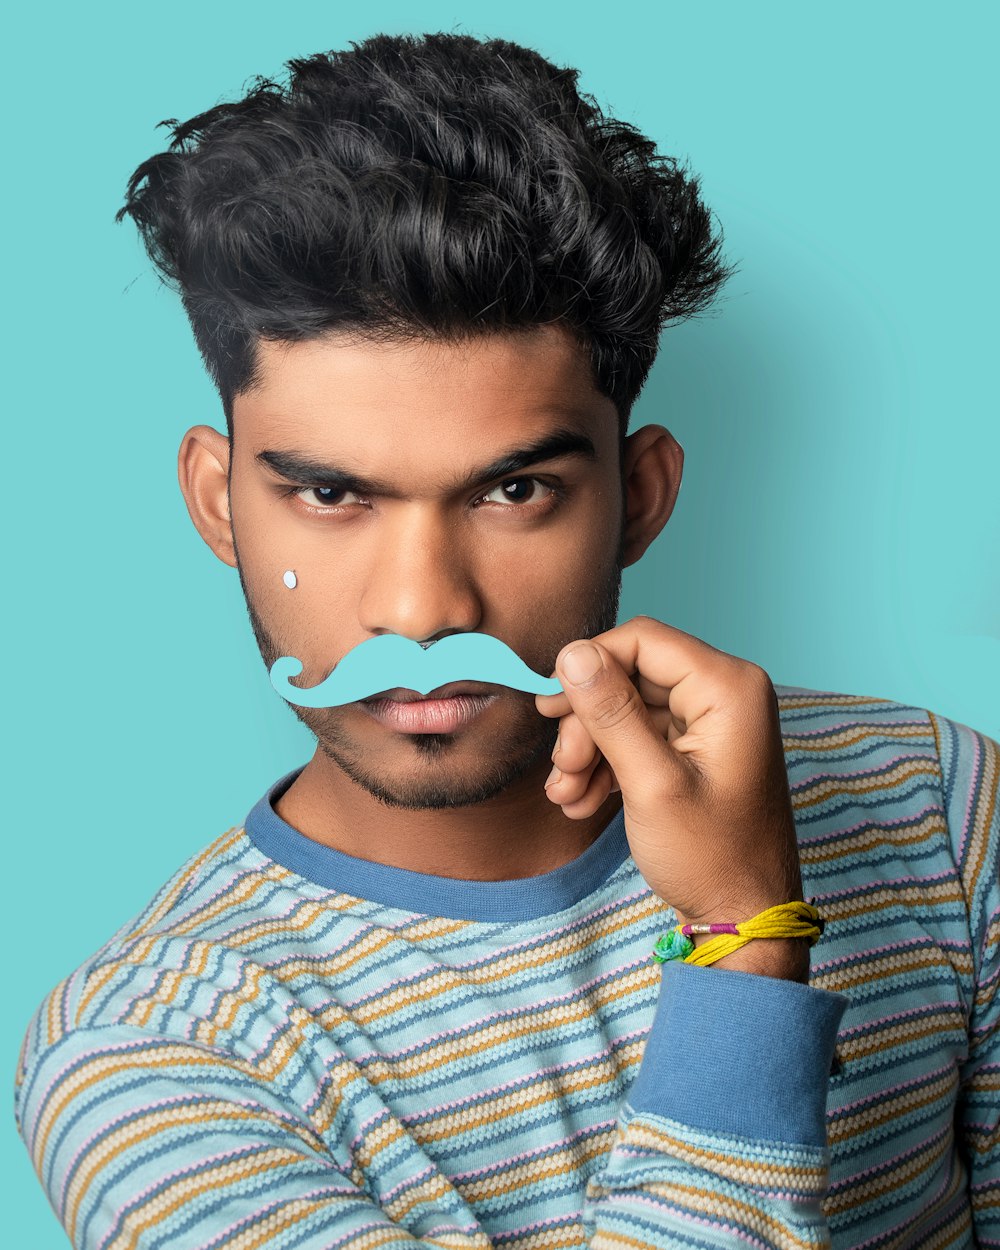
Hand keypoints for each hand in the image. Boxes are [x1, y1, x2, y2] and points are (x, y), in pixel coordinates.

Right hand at [535, 616, 807, 978]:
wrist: (744, 918)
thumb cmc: (711, 858)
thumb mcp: (651, 783)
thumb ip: (610, 713)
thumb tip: (572, 653)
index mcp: (729, 687)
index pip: (642, 640)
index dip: (589, 665)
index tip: (549, 706)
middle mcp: (726, 693)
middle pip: (630, 675)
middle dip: (587, 721)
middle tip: (562, 767)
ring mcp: (712, 721)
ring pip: (628, 707)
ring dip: (590, 748)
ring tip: (567, 794)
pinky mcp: (698, 748)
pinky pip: (640, 735)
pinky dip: (608, 762)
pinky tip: (584, 798)